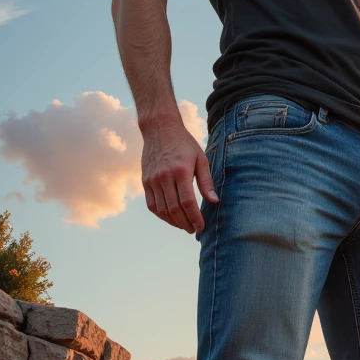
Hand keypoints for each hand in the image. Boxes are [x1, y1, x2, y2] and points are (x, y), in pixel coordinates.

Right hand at [141, 117, 217, 233]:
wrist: (159, 129)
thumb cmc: (184, 144)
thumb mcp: (200, 159)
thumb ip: (206, 182)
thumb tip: (214, 201)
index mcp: (181, 171)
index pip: (187, 202)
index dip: (195, 218)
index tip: (201, 227)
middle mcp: (164, 176)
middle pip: (174, 209)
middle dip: (185, 223)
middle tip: (194, 230)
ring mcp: (152, 180)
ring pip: (161, 210)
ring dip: (173, 222)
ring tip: (184, 226)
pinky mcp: (145, 181)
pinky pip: (151, 205)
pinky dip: (161, 215)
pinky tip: (171, 218)